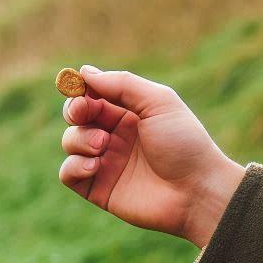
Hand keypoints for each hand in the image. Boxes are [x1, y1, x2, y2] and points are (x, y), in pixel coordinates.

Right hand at [60, 66, 245, 247]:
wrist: (194, 190)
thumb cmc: (183, 143)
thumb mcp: (157, 102)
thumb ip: (122, 84)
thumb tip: (85, 72)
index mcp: (129, 113)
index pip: (93, 95)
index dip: (81, 90)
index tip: (80, 89)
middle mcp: (114, 136)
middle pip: (76, 117)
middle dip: (75, 111)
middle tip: (84, 113)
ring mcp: (105, 163)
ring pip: (70, 142)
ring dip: (80, 138)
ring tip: (102, 145)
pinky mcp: (98, 189)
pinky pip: (68, 173)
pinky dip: (74, 166)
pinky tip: (95, 165)